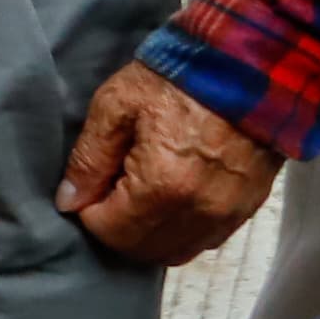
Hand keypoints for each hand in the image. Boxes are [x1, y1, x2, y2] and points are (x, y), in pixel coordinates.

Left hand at [60, 61, 281, 263]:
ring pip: (175, 252)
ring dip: (148, 234)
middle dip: (116, 228)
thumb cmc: (176, 79)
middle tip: (109, 192)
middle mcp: (199, 212)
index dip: (89, 213)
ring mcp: (228, 214)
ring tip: (138, 194)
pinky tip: (169, 199)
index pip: (110, 232)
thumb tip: (68, 202)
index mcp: (163, 187)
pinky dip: (179, 230)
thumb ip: (89, 160)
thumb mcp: (115, 106)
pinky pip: (205, 240)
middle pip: (143, 249)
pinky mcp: (248, 208)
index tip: (89, 187)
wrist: (251, 66)